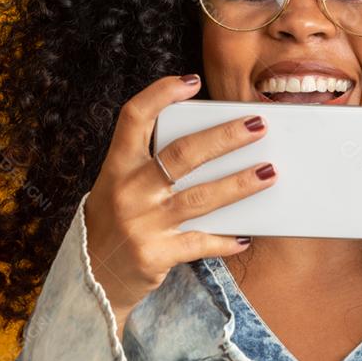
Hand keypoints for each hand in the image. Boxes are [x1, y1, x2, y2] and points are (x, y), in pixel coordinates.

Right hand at [83, 74, 276, 328]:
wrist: (91, 279)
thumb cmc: (116, 222)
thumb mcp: (119, 186)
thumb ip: (151, 165)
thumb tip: (211, 144)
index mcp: (117, 166)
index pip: (133, 117)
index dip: (160, 94)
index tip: (191, 81)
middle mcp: (128, 191)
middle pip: (182, 154)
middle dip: (225, 137)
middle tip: (257, 126)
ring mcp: (142, 224)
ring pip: (201, 197)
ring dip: (240, 184)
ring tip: (269, 172)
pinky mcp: (156, 255)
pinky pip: (201, 242)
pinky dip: (225, 239)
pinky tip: (246, 236)